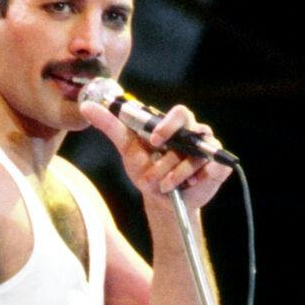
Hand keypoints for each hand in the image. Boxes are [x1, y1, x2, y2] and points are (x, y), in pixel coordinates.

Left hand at [80, 96, 231, 211]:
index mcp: (175, 125)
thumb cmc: (146, 168)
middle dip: (171, 158)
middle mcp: (195, 134)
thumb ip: (110, 125)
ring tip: (165, 186)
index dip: (168, 125)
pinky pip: (216, 169)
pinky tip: (190, 185)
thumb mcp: (127, 147)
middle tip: (157, 176)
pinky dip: (202, 178)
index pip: (179, 114)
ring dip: (180, 173)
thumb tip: (86, 106)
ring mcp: (208, 151)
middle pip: (191, 134)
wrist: (162, 198)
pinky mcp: (218, 169)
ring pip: (200, 156)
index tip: (153, 140)